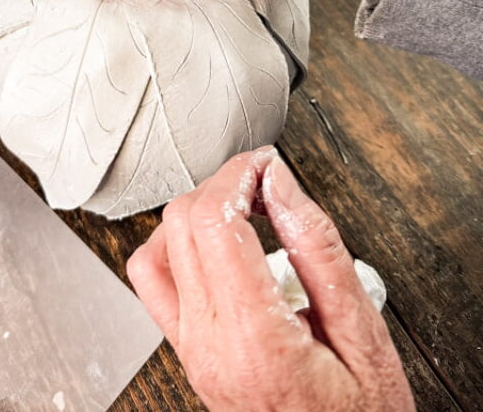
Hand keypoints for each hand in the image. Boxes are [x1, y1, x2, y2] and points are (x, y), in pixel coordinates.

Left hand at [127, 148, 414, 411]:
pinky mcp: (189, 352)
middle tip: (264, 181)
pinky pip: (153, 282)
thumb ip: (317, 248)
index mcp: (254, 337)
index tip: (265, 163)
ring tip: (243, 210)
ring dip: (197, 212)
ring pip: (156, 248)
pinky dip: (175, 247)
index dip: (237, 174)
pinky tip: (213, 245)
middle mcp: (209, 344)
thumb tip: (279, 183)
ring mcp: (192, 350)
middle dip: (221, 184)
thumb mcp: (363, 332)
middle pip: (181, 224)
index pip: (214, 220)